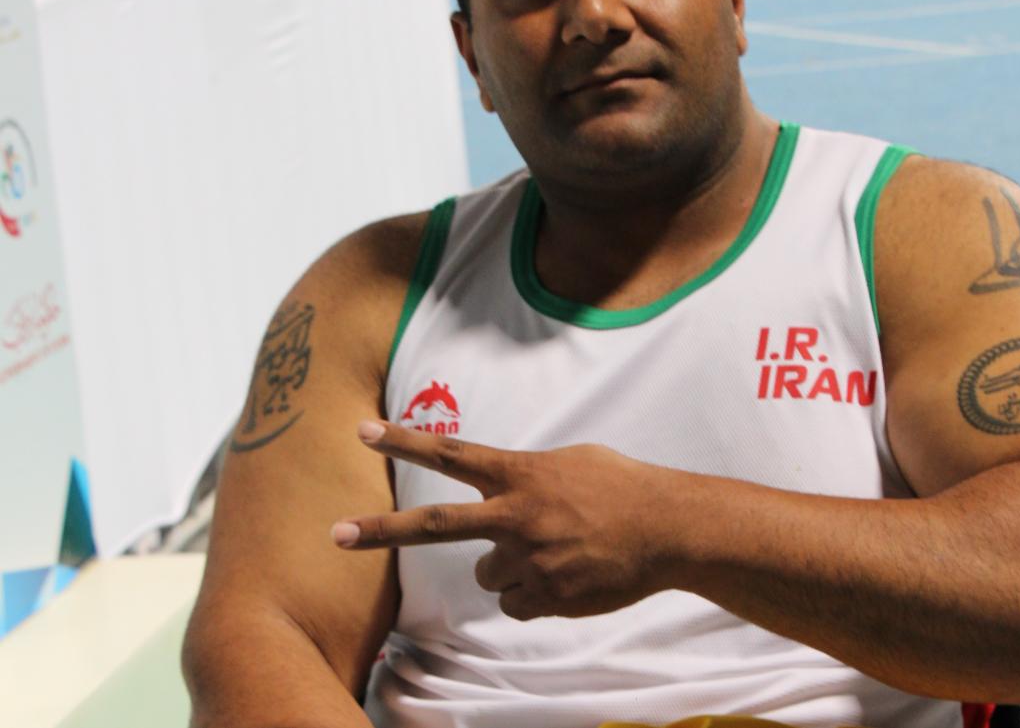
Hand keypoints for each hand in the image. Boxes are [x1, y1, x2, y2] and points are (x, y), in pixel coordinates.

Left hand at [331, 421, 682, 619]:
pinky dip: (535, 594)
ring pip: (490, 575)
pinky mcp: (545, 598)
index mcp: (520, 474)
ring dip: (512, 567)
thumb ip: (526, 474)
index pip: (451, 454)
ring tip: (558, 552)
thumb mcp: (571, 460)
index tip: (362, 431)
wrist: (667, 530)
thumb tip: (502, 492)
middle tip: (334, 534)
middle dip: (381, 530)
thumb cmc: (621, 485)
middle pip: (436, 524)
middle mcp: (515, 516)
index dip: (405, 441)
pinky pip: (516, 604)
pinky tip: (568, 576)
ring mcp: (528, 560)